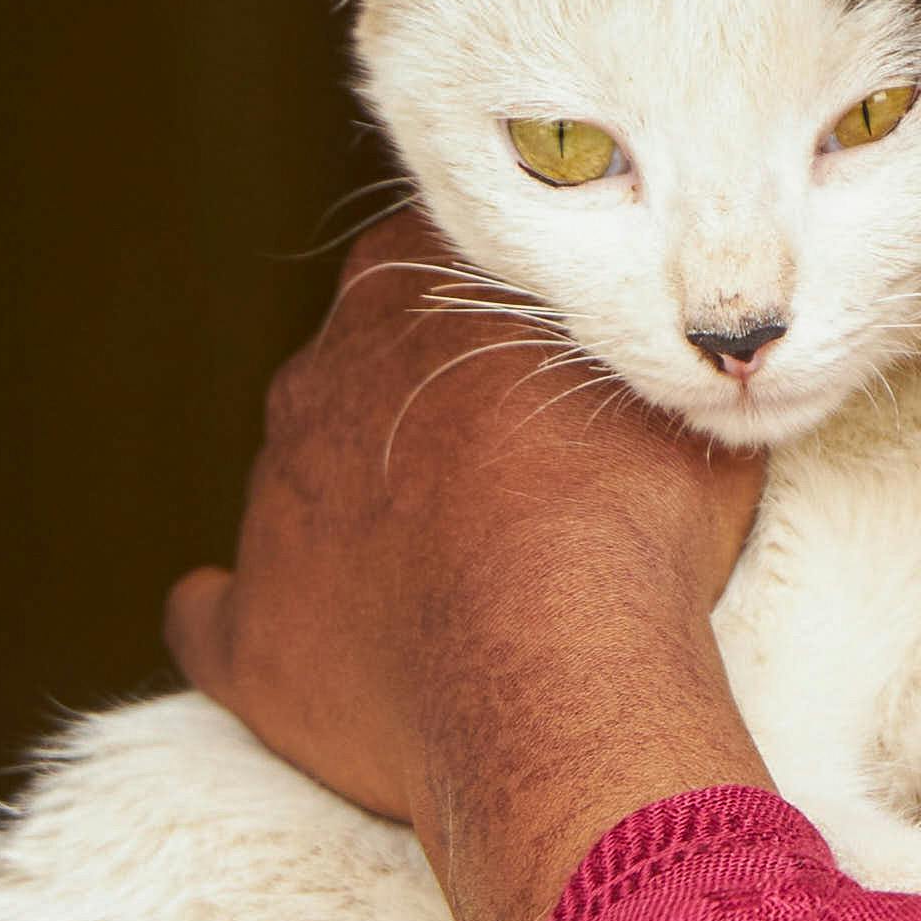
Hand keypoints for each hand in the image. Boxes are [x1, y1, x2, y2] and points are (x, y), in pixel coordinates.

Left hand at [167, 211, 771, 920]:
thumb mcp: (678, 395)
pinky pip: (223, 619)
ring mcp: (274, 502)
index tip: (541, 354)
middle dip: (422, 411)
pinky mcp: (249, 630)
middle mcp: (320, 376)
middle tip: (516, 472)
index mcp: (412, 289)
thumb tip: (698, 352)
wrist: (554, 665)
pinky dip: (256, 624)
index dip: (492, 310)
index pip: (435, 255)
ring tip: (461, 582)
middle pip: (362, 371)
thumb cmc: (632, 513)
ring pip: (307, 488)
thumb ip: (651, 356)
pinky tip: (307, 647)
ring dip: (366, 518)